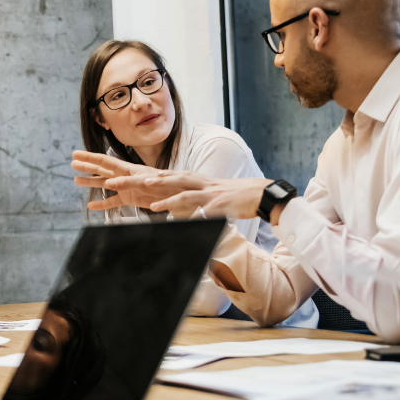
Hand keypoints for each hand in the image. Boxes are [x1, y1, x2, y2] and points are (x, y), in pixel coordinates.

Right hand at [71, 150, 163, 210]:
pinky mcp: (129, 199)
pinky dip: (102, 204)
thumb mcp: (146, 182)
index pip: (104, 161)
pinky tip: (91, 205)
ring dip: (90, 182)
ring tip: (76, 181)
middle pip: (101, 169)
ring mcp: (125, 188)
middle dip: (87, 166)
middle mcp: (124, 176)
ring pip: (103, 184)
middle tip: (72, 163)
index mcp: (127, 169)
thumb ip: (127, 183)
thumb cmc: (165, 185)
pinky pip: (112, 202)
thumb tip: (109, 183)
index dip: (89, 157)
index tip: (75, 154)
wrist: (177, 195)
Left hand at [145, 174, 273, 219]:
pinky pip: (204, 213)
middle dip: (155, 181)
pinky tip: (183, 225)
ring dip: (169, 200)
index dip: (157, 175)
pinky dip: (193, 219)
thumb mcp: (213, 192)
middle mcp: (203, 184)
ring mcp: (211, 195)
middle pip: (174, 179)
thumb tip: (183, 208)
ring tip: (153, 206)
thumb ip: (197, 197)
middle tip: (139, 181)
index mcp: (200, 180)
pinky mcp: (221, 206)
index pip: (175, 175)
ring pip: (186, 195)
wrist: (260, 193)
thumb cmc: (235, 194)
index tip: (140, 174)